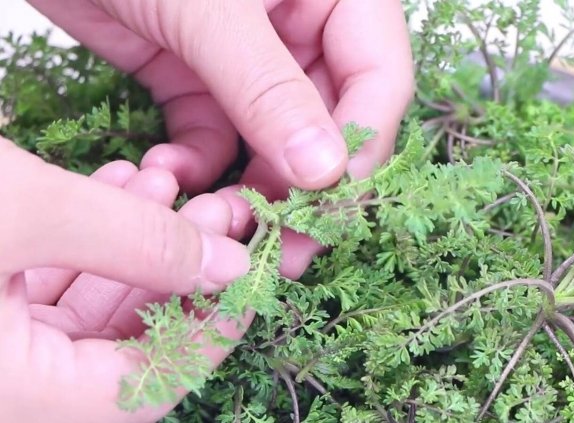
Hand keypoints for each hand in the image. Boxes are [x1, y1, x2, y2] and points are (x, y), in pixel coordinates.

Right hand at [0, 138, 250, 422]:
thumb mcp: (24, 212)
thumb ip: (137, 241)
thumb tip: (231, 265)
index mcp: (12, 395)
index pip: (145, 388)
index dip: (210, 331)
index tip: (252, 272)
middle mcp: (5, 383)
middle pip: (124, 341)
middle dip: (179, 266)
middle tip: (215, 208)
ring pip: (91, 301)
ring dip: (137, 241)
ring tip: (166, 184)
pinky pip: (52, 280)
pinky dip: (91, 236)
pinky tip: (117, 186)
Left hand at [27, 0, 413, 192]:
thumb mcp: (210, 11)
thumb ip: (268, 89)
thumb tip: (325, 172)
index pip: (378, 77)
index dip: (361, 145)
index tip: (330, 206)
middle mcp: (298, 26)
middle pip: (326, 121)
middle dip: (302, 185)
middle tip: (283, 245)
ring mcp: (244, 56)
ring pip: (268, 140)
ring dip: (246, 186)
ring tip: (217, 221)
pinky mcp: (193, 76)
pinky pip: (211, 134)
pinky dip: (193, 163)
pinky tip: (165, 173)